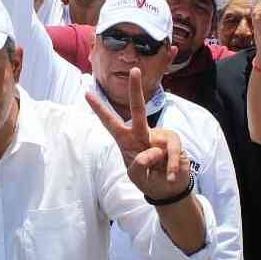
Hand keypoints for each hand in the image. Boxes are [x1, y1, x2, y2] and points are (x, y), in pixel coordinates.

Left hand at [85, 68, 190, 198]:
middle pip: (138, 110)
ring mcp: (159, 136)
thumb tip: (151, 152)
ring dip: (157, 164)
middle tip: (134, 70)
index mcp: (126, 140)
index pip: (110, 122)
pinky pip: (172, 153)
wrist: (168, 189)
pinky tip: (169, 177)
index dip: (99, 109)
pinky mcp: (173, 142)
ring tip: (160, 176)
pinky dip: (171, 167)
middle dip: (135, 90)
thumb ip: (138, 165)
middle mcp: (142, 133)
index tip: (87, 93)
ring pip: (155, 146)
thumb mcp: (136, 176)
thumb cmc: (148, 178)